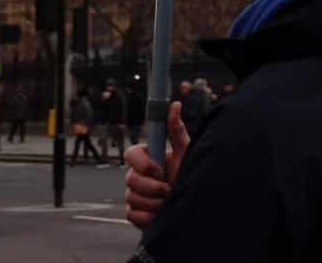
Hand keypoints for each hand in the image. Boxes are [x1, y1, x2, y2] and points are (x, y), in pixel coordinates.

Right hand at [123, 101, 188, 229]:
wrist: (191, 203)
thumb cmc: (187, 174)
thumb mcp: (185, 152)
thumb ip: (177, 130)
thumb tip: (175, 104)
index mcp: (145, 158)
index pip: (129, 154)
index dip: (142, 163)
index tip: (159, 169)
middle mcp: (136, 175)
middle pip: (130, 179)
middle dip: (153, 187)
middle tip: (169, 189)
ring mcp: (133, 194)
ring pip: (132, 198)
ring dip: (154, 203)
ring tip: (169, 201)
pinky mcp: (133, 213)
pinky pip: (132, 214)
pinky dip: (148, 216)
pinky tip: (160, 213)